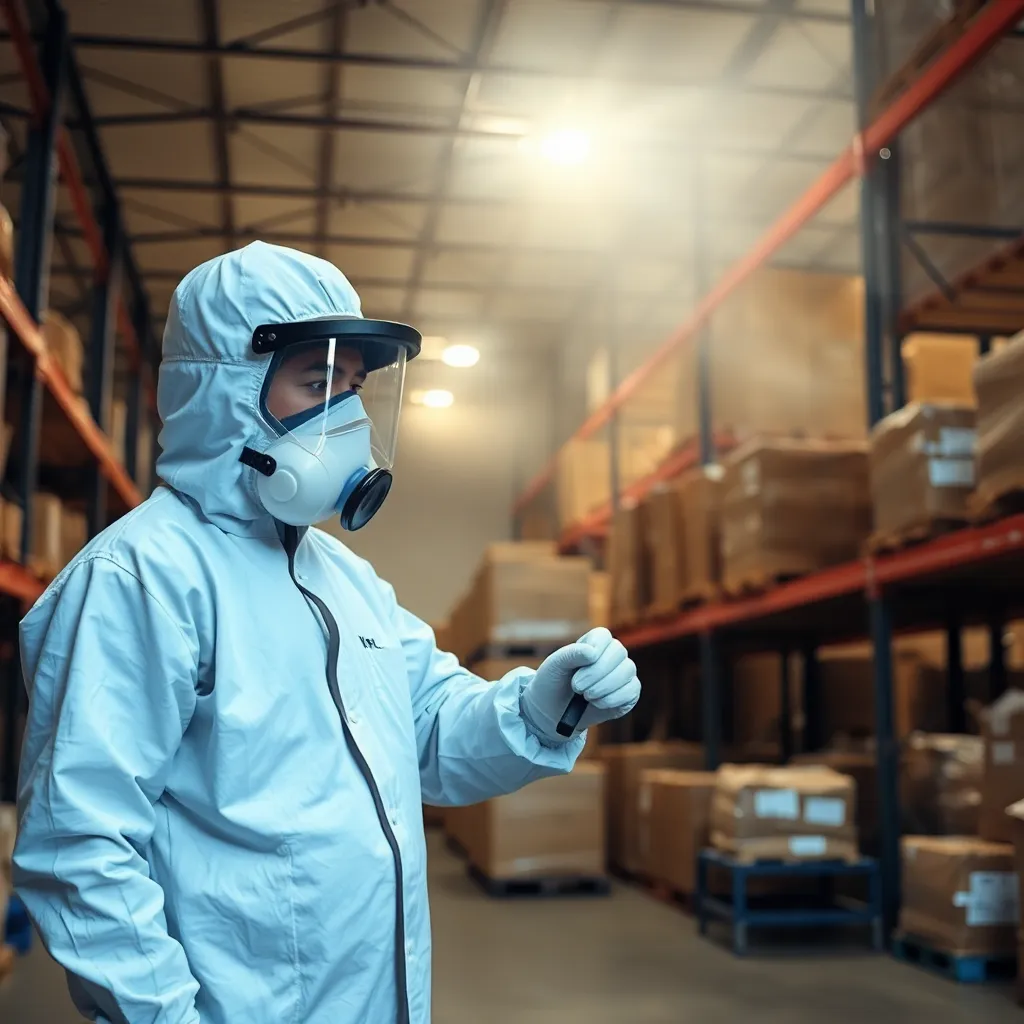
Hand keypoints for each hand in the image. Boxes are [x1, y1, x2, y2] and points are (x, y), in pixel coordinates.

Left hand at [519, 627, 640, 745]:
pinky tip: (597, 703)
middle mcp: (613, 655)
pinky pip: (631, 691)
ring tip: (585, 695)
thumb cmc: (554, 683)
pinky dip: (612, 699)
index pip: (603, 636)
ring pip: (627, 671)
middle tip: (576, 687)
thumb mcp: (555, 666)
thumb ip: (571, 654)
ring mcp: (623, 674)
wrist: (554, 712)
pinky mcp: (630, 694)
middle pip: (618, 652)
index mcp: (594, 642)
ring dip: (603, 687)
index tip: (579, 664)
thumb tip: (592, 653)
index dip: (595, 648)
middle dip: (596, 672)